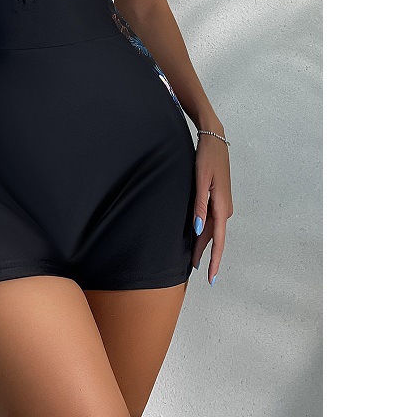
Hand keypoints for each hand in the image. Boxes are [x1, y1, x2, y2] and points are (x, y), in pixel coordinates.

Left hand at [190, 133, 233, 284]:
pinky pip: (211, 220)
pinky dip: (204, 230)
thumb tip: (198, 229)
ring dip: (203, 242)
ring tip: (192, 258)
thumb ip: (199, 206)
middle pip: (213, 237)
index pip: (218, 240)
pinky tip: (196, 235)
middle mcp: (225, 209)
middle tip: (192, 270)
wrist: (214, 139)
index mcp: (222, 207)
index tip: (211, 278)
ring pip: (211, 229)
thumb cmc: (207, 158)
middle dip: (204, 254)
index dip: (214, 260)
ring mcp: (222, 204)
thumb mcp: (201, 181)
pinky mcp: (218, 198)